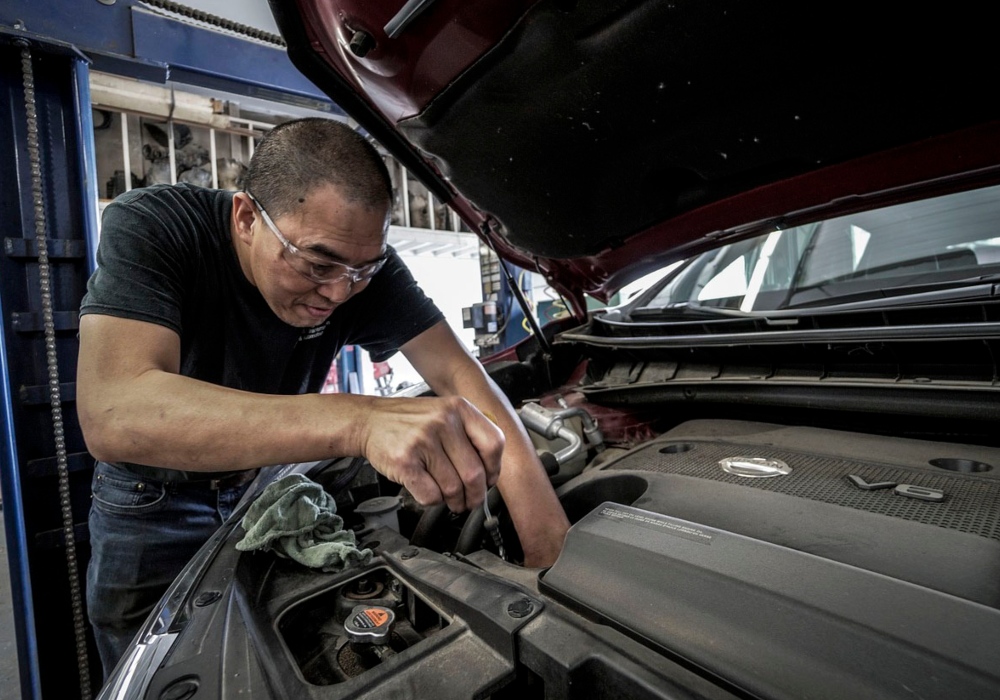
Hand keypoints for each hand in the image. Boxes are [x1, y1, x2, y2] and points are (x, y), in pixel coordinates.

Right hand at [359, 396, 503, 511]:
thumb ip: (469, 434)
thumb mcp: (444, 413)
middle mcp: (442, 422)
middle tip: (470, 501)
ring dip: (453, 501)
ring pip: (453, 488)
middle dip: (474, 496)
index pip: (494, 444)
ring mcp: (422, 441)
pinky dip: (433, 501)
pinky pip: (431, 495)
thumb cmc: (409, 422)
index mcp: (458, 408)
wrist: (369, 421)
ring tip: (450, 499)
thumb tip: (490, 473)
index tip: (488, 480)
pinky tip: (429, 491)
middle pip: (474, 474)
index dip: (494, 469)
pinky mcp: (404, 461)